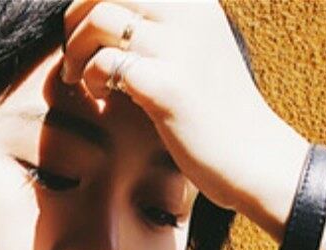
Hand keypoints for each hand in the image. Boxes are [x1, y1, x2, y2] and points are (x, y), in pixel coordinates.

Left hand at [61, 0, 298, 214]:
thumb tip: (109, 15)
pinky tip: (100, 95)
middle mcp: (188, 12)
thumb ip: (165, 26)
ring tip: (79, 77)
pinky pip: (107, 63)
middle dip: (76, 17)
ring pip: (100, 18)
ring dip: (77, 49)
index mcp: (195, 0)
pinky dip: (91, 77)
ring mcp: (179, 48)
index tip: (84, 24)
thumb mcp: (199, 49)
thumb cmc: (219, 111)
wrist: (252, 157)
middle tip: (72, 52)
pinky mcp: (167, 87)